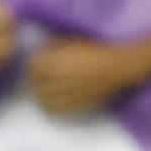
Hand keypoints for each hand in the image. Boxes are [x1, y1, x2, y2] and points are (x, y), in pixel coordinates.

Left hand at [26, 38, 145, 114]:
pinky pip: (54, 110)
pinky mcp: (75, 104)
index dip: (33, 64)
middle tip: (40, 77)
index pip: (33, 65)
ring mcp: (67, 93)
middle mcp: (59, 78)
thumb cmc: (97, 50)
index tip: (38, 63)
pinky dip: (48, 106)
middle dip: (35, 79)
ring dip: (39, 94)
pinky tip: (51, 101)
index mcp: (57, 60)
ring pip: (41, 98)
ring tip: (43, 90)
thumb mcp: (73, 40)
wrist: (118, 67)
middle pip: (35, 83)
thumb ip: (54, 45)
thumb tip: (41, 50)